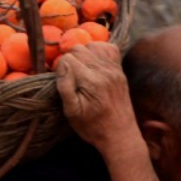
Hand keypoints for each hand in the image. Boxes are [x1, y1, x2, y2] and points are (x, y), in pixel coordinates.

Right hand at [55, 43, 169, 180]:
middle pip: (79, 49)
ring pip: (92, 45)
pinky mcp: (120, 70)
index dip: (60, 67)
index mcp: (91, 81)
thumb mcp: (72, 112)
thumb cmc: (92, 127)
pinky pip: (109, 48)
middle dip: (70, 59)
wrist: (120, 134)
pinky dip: (98, 50)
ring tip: (80, 70)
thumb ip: (65, 86)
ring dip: (82, 54)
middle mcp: (105, 71)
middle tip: (69, 76)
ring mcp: (114, 69)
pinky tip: (93, 63)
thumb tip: (62, 64)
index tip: (61, 80)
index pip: (68, 58)